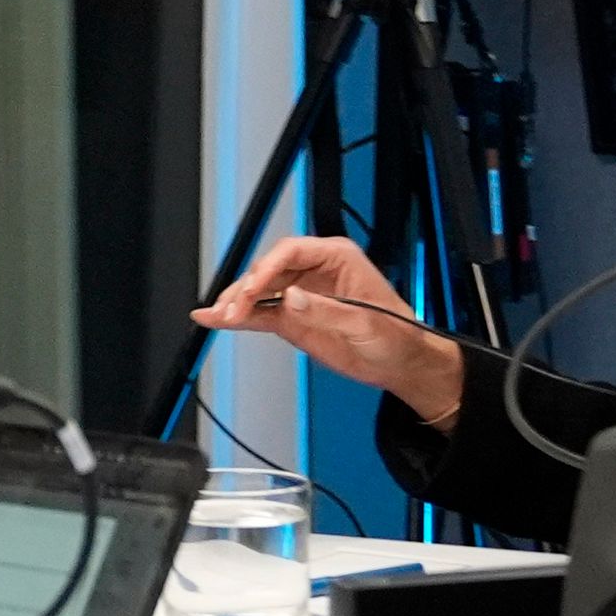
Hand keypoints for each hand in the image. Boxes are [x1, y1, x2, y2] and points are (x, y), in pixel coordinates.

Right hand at [191, 235, 466, 422]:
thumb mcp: (365, 322)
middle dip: (245, 288)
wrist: (400, 363)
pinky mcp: (293, 317)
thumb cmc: (396, 335)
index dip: (266, 269)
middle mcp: (314, 271)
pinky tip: (215, 319)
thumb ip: (326, 309)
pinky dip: (239, 317)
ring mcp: (301, 294)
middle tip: (231, 310)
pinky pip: (260, 313)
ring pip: (258, 290)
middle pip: (268, 269)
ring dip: (236, 303)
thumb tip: (291, 297)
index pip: (290, 252)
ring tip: (215, 315)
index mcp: (336, 257)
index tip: (252, 290)